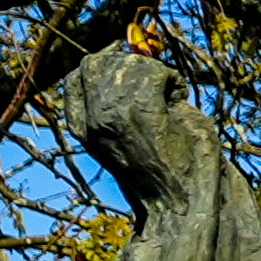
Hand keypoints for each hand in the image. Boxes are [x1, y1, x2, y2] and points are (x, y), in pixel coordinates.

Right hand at [65, 49, 209, 208]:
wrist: (183, 202)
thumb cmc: (164, 168)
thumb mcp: (129, 132)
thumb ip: (116, 102)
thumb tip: (122, 58)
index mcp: (82, 130)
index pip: (77, 77)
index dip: (105, 66)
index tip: (131, 74)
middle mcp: (90, 122)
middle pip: (96, 63)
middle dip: (128, 65)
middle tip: (153, 89)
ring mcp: (112, 116)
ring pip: (129, 65)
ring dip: (155, 74)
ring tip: (168, 102)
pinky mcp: (142, 113)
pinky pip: (157, 73)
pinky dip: (174, 83)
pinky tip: (178, 105)